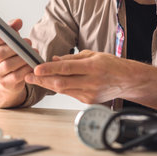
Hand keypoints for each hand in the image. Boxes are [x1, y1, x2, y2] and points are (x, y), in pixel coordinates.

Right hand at [0, 19, 33, 107]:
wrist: (8, 80)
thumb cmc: (10, 57)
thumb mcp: (10, 42)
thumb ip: (12, 30)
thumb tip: (18, 21)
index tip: (8, 33)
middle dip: (15, 47)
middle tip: (28, 43)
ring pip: (8, 65)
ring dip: (22, 59)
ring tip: (33, 54)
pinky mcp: (5, 83)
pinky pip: (15, 76)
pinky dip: (25, 70)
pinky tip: (32, 65)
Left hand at [25, 50, 139, 103]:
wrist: (128, 80)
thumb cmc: (111, 64)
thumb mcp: (92, 54)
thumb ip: (71, 57)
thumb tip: (54, 59)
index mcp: (93, 67)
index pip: (66, 68)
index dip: (49, 69)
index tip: (36, 68)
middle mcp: (91, 81)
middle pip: (61, 82)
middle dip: (42, 80)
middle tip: (28, 76)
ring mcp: (90, 93)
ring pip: (63, 90)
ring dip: (47, 84)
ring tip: (35, 79)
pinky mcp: (88, 101)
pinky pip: (69, 94)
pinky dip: (59, 88)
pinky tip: (50, 83)